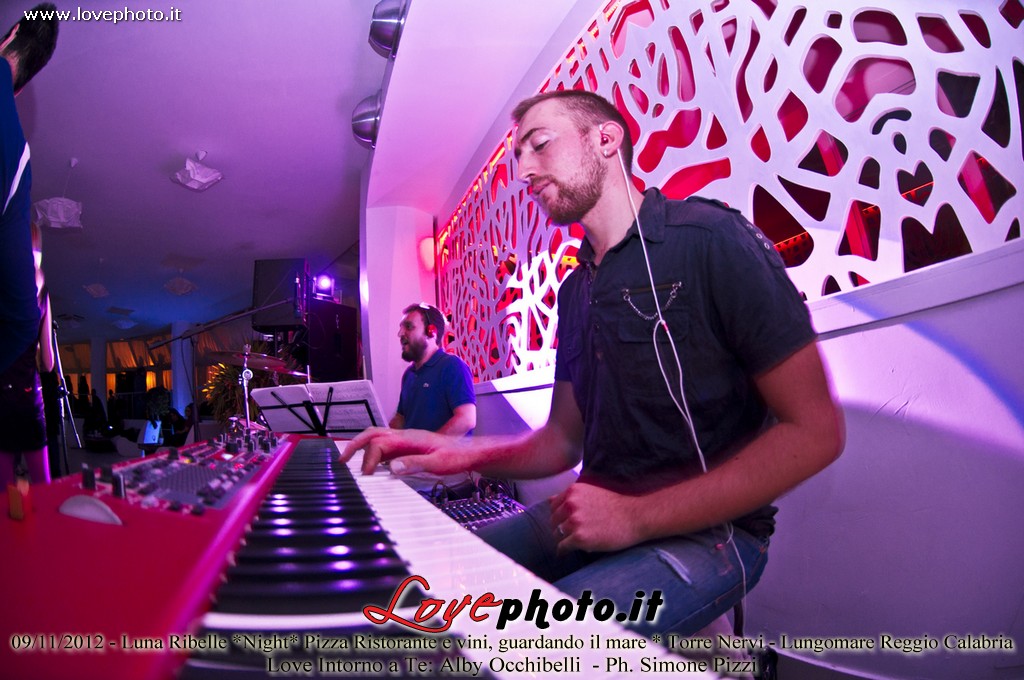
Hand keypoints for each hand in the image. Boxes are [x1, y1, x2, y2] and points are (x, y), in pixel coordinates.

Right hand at [338, 427, 469, 475]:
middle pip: (373, 434)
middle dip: (355, 445)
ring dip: (362, 447)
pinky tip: (371, 466)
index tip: (365, 475)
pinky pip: (386, 447)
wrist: (470, 452)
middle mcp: (405, 436)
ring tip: (349, 461)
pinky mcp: (409, 447)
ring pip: (378, 439)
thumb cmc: (457, 456)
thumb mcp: (438, 463)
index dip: (369, 458)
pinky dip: (373, 453)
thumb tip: (392, 467)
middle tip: (341, 460)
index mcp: (409, 438)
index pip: (380, 444)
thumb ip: (415, 464)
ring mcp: (406, 441)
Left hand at [549, 483, 644, 553]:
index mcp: (573, 491)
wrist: (635, 516)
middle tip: (569, 535)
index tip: (565, 523)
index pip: (553, 506)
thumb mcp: (591, 492)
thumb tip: (550, 500)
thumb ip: (571, 496)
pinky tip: (566, 553)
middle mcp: (570, 504)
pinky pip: (562, 547)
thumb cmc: (617, 505)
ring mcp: (574, 521)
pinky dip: (563, 551)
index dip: (559, 516)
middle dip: (559, 528)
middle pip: (553, 521)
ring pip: (557, 534)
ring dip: (563, 539)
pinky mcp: (579, 538)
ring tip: (572, 543)